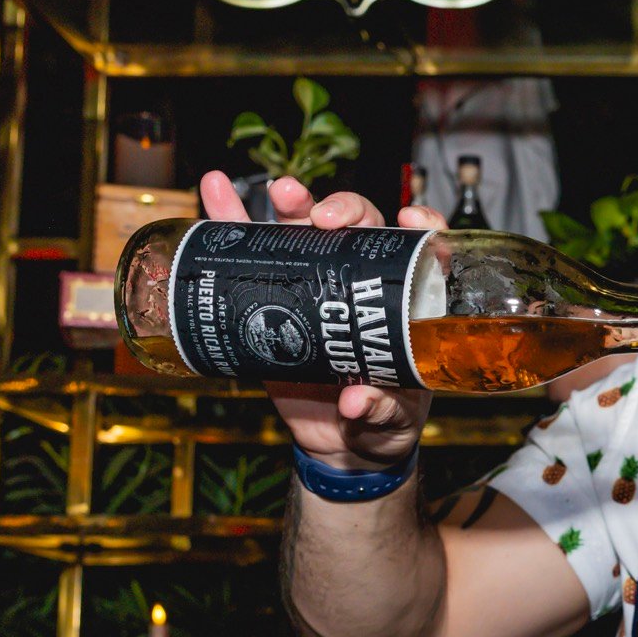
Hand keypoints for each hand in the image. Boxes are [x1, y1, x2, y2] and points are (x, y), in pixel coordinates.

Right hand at [201, 170, 442, 471]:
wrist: (340, 446)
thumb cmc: (384, 424)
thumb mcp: (393, 419)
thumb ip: (381, 409)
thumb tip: (356, 402)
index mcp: (406, 303)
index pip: (420, 249)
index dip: (421, 225)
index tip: (408, 218)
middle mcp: (364, 283)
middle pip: (359, 227)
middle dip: (342, 209)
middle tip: (322, 216)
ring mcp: (319, 286)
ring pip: (306, 230)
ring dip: (291, 204)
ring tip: (280, 189)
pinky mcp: (276, 299)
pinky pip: (252, 257)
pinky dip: (231, 223)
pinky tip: (216, 193)